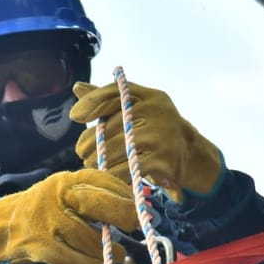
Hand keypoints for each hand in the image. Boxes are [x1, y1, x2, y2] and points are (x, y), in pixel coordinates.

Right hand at [0, 169, 138, 263]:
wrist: (6, 225)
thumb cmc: (47, 209)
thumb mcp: (67, 192)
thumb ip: (95, 195)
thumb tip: (135, 204)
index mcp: (66, 181)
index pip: (99, 180)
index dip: (123, 193)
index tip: (138, 205)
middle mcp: (56, 197)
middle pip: (94, 203)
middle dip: (120, 214)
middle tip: (134, 225)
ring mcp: (48, 223)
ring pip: (87, 238)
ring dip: (106, 249)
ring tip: (117, 253)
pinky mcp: (43, 247)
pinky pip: (74, 260)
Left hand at [69, 81, 223, 201]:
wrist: (189, 153)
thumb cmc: (152, 129)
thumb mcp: (135, 110)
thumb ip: (107, 100)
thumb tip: (77, 87)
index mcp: (149, 96)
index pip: (115, 92)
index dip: (92, 102)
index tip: (74, 116)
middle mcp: (157, 111)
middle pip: (111, 125)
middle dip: (91, 142)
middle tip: (81, 152)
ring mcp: (162, 135)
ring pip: (116, 148)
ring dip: (98, 160)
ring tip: (91, 164)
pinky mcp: (163, 159)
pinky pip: (128, 168)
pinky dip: (113, 174)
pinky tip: (107, 176)